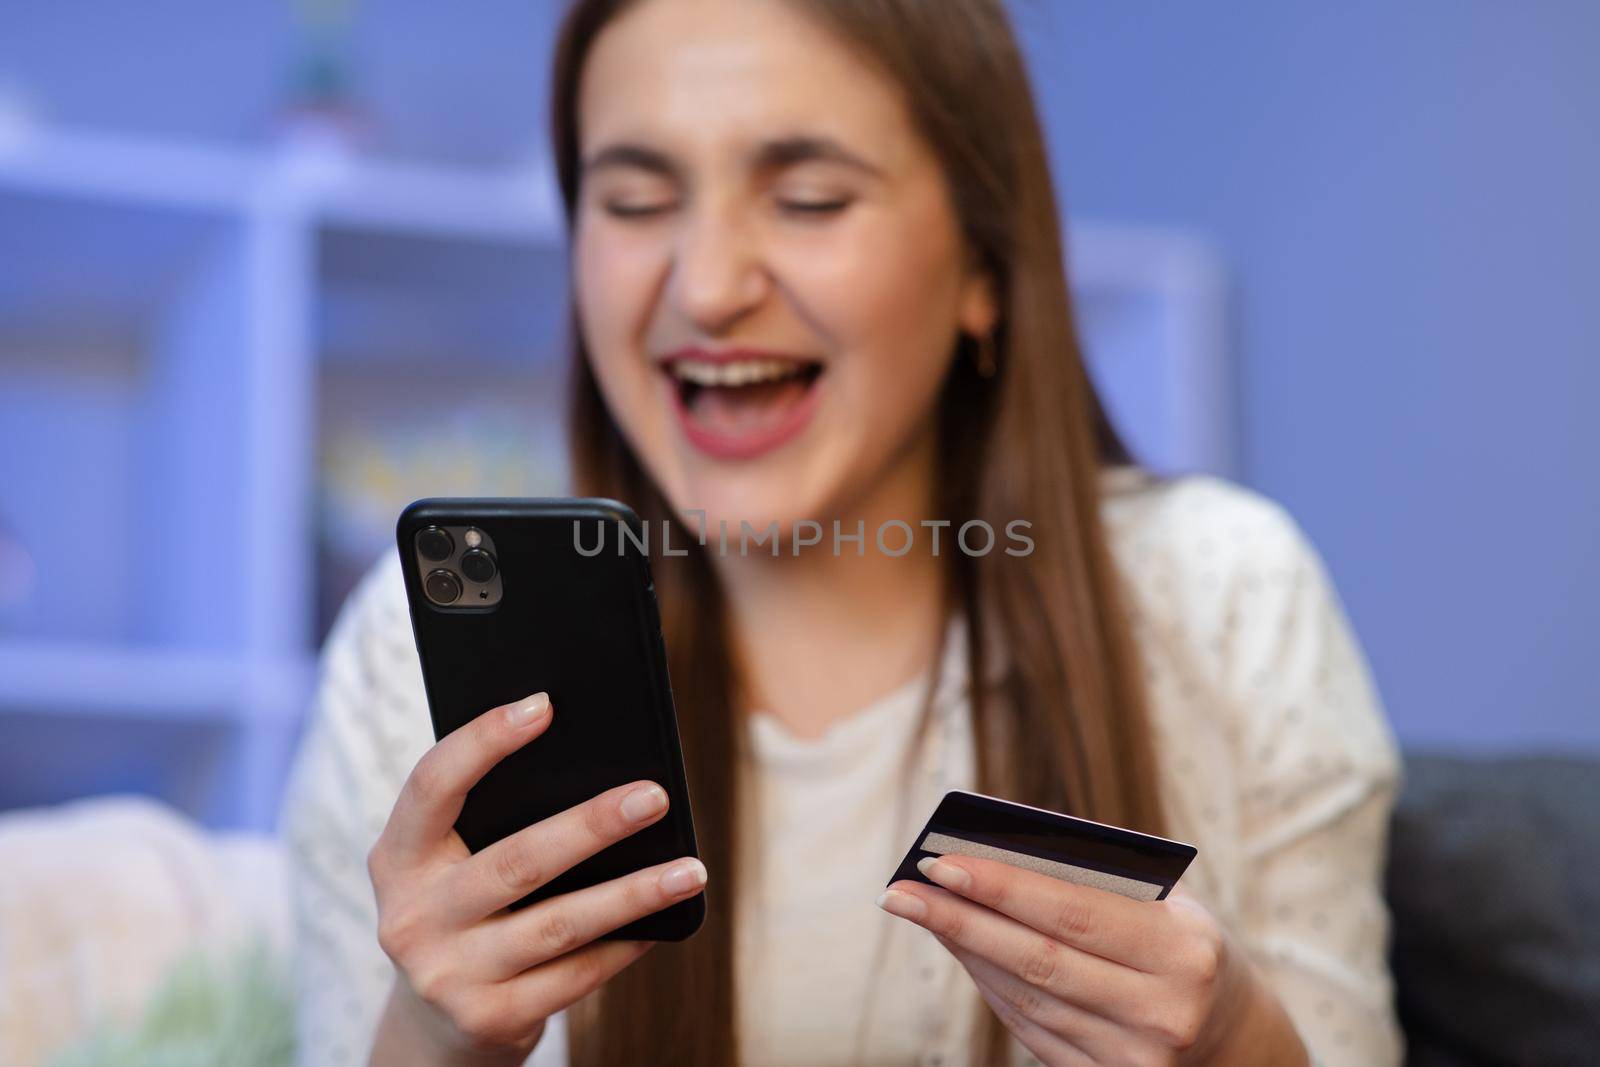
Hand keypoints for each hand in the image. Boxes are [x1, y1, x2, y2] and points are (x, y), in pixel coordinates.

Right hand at [366, 692, 707, 1065]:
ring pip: (559, 924)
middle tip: (655, 795)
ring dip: (633, 893)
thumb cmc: (465, 908)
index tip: (544, 705)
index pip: (433, 785)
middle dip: (592, 825)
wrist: (438, 1025)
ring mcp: (447, 974)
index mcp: (397, 856)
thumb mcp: (452, 861)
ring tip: (690, 870)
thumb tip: (600, 761)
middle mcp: (411, 917)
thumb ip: (493, 815)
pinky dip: (624, 947)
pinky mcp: (488, 1019)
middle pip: (516, 861)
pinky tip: (662, 923)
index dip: (484, 741)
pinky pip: (574, 976)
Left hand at [877, 856, 1306, 1066]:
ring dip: (964, 951)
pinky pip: (1030, 1028)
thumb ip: (1098, 878)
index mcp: (1183, 954)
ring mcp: (1132, 1061)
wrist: (1235, 1038)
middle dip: (960, 920)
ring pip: (1025, 998)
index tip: (941, 859)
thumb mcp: (1169, 904)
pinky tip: (958, 947)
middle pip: (1037, 961)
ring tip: (918, 910)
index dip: (1001, 887)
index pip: (1073, 914)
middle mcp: (1160, 1014)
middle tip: (902, 889)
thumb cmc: (1186, 945)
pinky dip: (987, 984)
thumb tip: (999, 845)